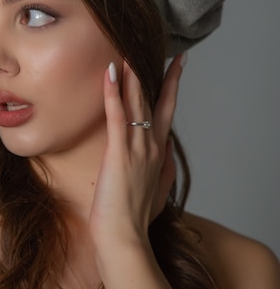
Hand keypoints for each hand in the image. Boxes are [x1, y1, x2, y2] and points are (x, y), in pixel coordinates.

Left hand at [89, 54, 184, 249]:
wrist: (125, 238)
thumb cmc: (136, 218)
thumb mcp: (158, 191)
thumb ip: (164, 168)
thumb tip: (167, 150)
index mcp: (157, 153)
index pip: (168, 111)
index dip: (172, 86)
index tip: (177, 65)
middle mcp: (150, 146)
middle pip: (157, 101)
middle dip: (161, 74)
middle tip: (166, 51)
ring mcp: (135, 148)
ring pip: (137, 103)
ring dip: (133, 75)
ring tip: (129, 50)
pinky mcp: (117, 153)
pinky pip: (116, 116)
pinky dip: (113, 93)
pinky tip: (110, 73)